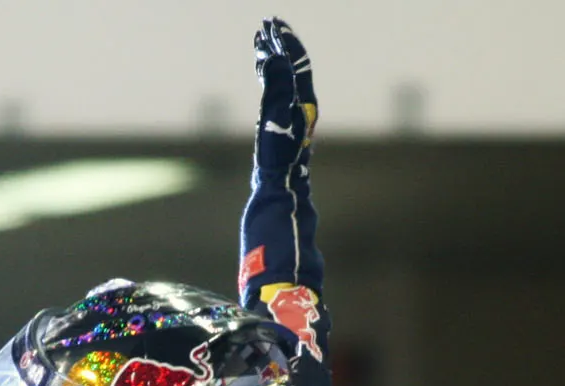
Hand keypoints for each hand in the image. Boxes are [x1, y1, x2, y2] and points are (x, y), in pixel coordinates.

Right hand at [252, 17, 317, 178]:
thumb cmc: (280, 154)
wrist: (281, 183)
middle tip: (266, 25)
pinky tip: (262, 71)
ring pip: (282, 76)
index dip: (285, 41)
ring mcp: (291, 112)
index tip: (272, 24)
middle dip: (278, 44)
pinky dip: (268, 75)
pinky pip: (276, 90)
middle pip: (290, 65)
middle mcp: (300, 102)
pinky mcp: (281, 122)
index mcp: (303, 98)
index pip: (295, 62)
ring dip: (272, 57)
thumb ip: (277, 86)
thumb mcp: (277, 117)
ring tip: (261, 42)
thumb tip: (276, 58)